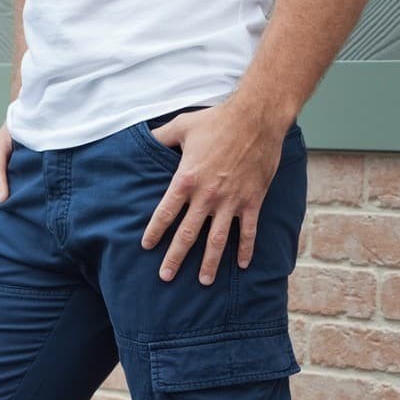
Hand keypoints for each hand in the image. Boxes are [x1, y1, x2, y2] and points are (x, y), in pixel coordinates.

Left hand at [140, 101, 287, 283]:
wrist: (257, 118)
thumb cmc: (218, 120)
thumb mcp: (183, 125)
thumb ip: (161, 136)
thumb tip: (143, 138)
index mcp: (187, 179)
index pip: (165, 212)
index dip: (154, 231)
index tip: (146, 246)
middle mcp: (207, 196)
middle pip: (187, 235)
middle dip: (175, 258)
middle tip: (166, 276)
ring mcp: (231, 202)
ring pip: (217, 241)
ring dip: (209, 263)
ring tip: (203, 282)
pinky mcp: (251, 202)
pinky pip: (248, 232)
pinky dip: (245, 249)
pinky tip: (241, 265)